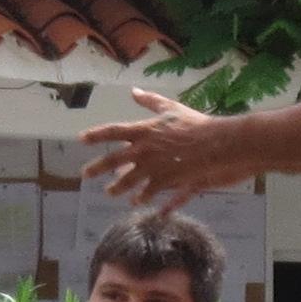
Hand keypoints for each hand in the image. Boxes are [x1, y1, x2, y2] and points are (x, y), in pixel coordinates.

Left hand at [81, 88, 232, 213]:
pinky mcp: (170, 182)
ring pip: (132, 182)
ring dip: (121, 188)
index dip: (96, 135)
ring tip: (111, 193)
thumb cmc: (196, 123)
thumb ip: (151, 101)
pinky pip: (157, 195)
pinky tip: (151, 210)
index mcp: (144, 131)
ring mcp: (156, 169)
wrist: (219, 142)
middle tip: (85, 174)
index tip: (81, 139)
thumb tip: (134, 91)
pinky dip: (154, 203)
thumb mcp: (171, 108)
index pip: (114, 132)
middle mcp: (145, 152)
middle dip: (98, 168)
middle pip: (116, 161)